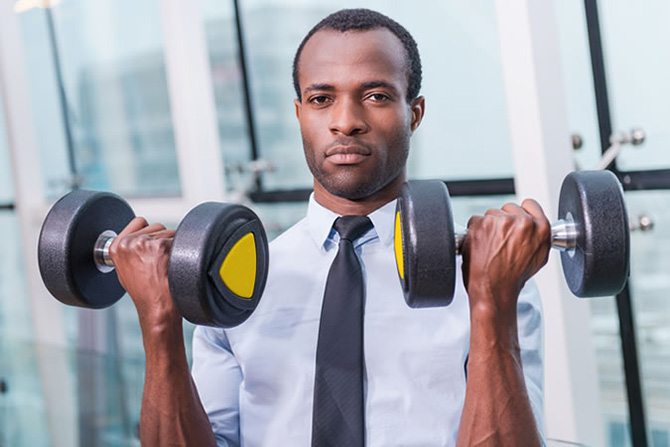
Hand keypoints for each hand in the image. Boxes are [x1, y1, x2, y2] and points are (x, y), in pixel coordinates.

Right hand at [108, 217, 179, 334]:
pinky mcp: (161, 246)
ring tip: (166, 264)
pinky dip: (181, 249)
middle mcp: (128, 242)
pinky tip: (174, 264)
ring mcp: (145, 243)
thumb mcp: (125, 269)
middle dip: (161, 240)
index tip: (152, 247)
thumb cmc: (144, 292)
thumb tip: (140, 235)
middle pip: (156, 226)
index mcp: (116, 246)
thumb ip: (128, 249)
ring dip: (172, 244)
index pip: (139, 222)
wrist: (156, 307)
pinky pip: (179, 238)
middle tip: (161, 261)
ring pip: (169, 231)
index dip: (149, 233)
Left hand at [461, 199, 550, 318]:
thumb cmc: (513, 278)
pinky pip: (475, 220)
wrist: (494, 289)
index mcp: (541, 228)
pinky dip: (475, 231)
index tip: (514, 220)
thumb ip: (538, 236)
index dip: (520, 213)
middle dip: (503, 220)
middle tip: (500, 240)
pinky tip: (480, 245)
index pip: (530, 204)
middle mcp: (523, 222)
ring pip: (491, 214)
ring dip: (488, 226)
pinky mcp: (482, 223)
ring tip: (490, 246)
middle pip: (508, 208)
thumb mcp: (538, 257)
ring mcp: (501, 221)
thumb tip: (534, 226)